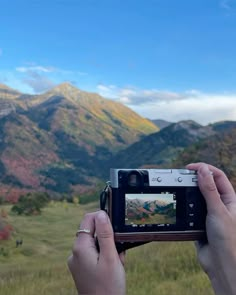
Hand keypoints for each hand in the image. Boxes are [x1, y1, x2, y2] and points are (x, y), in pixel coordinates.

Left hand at [68, 210, 125, 294]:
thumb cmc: (108, 286)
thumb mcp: (110, 257)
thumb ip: (105, 234)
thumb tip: (101, 213)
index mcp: (80, 247)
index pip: (87, 220)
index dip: (101, 218)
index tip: (114, 228)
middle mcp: (75, 253)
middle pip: (92, 232)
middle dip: (108, 237)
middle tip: (118, 251)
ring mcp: (77, 262)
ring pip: (95, 244)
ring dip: (108, 248)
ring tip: (117, 263)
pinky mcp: (81, 269)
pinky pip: (94, 255)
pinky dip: (104, 257)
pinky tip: (113, 268)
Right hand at [187, 163, 235, 294]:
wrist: (221, 264)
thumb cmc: (227, 239)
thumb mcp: (217, 210)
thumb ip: (209, 189)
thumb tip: (202, 170)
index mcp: (230, 199)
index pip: (218, 176)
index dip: (205, 169)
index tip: (190, 168)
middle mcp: (220, 205)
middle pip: (206, 185)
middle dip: (194, 179)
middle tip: (181, 176)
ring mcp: (209, 214)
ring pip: (197, 197)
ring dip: (188, 192)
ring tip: (178, 188)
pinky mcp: (200, 223)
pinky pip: (190, 210)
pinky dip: (185, 206)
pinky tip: (180, 205)